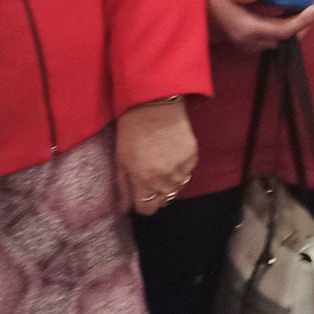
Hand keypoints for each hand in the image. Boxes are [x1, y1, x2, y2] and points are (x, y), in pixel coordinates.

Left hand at [116, 100, 197, 215]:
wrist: (156, 103)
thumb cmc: (133, 129)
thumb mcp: (120, 159)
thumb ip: (123, 187)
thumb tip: (124, 209)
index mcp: (143, 182)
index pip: (147, 209)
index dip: (142, 203)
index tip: (140, 194)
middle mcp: (164, 179)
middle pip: (164, 200)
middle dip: (156, 192)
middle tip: (150, 174)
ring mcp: (180, 169)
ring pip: (177, 187)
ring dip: (170, 181)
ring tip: (162, 162)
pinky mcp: (192, 156)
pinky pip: (187, 171)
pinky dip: (181, 167)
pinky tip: (172, 152)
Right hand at [207, 0, 313, 52]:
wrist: (203, 9)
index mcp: (249, 30)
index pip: (282, 30)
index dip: (302, 20)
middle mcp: (254, 41)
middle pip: (288, 36)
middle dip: (307, 20)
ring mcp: (255, 43)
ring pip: (286, 36)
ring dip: (301, 21)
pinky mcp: (257, 39)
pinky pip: (279, 33)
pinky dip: (292, 22)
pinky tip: (299, 6)